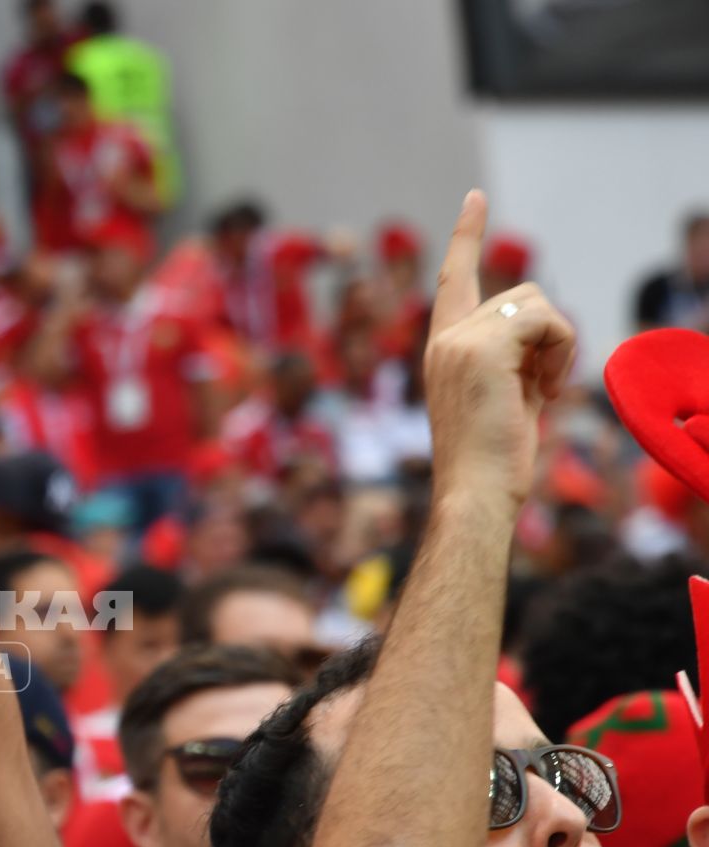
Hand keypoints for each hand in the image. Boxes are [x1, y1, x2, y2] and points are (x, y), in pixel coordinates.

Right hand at [422, 191, 574, 507]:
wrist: (473, 491)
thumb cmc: (492, 460)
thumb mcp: (506, 396)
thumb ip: (515, 357)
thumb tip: (546, 329)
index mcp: (442, 349)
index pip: (454, 279)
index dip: (466, 236)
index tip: (475, 199)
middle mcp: (444, 338)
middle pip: (521, 295)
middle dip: (548, 336)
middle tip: (540, 388)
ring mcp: (459, 341)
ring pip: (536, 304)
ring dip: (556, 345)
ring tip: (541, 390)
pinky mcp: (483, 348)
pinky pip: (546, 321)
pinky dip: (561, 351)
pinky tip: (546, 388)